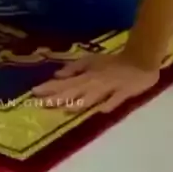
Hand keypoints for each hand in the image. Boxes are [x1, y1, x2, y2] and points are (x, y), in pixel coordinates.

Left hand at [32, 53, 159, 113]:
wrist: (139, 60)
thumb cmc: (113, 61)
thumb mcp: (91, 60)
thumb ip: (75, 68)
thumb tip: (57, 75)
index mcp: (86, 75)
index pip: (64, 83)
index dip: (49, 87)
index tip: (33, 92)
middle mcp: (94, 83)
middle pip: (73, 92)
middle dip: (56, 98)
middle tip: (39, 103)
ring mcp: (109, 90)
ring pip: (90, 98)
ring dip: (76, 103)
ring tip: (62, 108)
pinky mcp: (124, 94)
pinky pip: (114, 100)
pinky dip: (107, 104)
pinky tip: (100, 110)